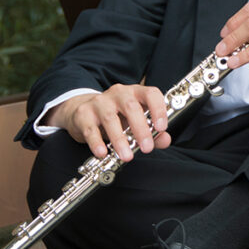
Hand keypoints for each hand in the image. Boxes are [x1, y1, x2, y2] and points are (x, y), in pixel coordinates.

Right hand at [43, 84, 171, 161]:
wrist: (83, 111)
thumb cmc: (117, 117)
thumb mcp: (135, 122)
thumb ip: (153, 131)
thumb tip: (165, 140)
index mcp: (136, 92)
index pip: (151, 93)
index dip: (158, 109)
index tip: (161, 128)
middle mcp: (118, 93)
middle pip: (131, 107)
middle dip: (141, 129)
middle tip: (147, 148)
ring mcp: (99, 102)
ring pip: (110, 118)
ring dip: (120, 139)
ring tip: (127, 156)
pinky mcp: (83, 113)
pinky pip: (90, 129)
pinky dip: (97, 142)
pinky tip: (103, 153)